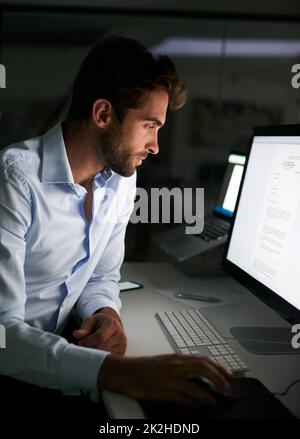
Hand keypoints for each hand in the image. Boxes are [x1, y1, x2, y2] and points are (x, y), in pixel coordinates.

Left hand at [72, 308, 126, 354]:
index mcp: (112, 325)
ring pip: (104, 355)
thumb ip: (84, 328)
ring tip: (91, 347)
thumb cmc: (100, 323)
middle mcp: (120, 335)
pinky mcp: (121, 353)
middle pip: (101, 347)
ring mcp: (122, 345)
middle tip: (84, 346)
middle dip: (90, 348)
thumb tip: (76, 335)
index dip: (87, 341)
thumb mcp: (91, 321)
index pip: (100, 337)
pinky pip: (108, 359)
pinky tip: (97, 352)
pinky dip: (100, 358)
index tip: (81, 342)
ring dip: (94, 354)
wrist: (112, 325)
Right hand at [98, 353, 230, 407]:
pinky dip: (192, 402)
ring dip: (206, 394)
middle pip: (202, 368)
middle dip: (217, 377)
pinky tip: (198, 405)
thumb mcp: (167, 362)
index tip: (228, 375)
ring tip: (213, 401)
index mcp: (177, 357)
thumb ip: (184, 366)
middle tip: (226, 386)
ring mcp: (168, 378)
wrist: (126, 371)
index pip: (203, 359)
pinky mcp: (161, 391)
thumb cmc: (147, 367)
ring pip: (193, 385)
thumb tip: (201, 374)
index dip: (218, 367)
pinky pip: (180, 398)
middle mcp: (174, 365)